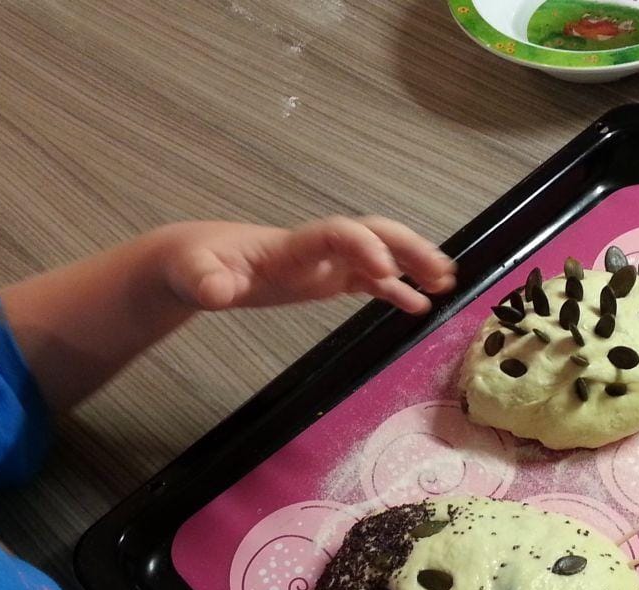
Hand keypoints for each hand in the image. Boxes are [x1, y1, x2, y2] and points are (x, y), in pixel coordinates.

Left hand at [161, 216, 456, 314]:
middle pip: (371, 234)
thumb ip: (205, 281)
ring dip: (411, 264)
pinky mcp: (323, 279)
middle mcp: (315, 248)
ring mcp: (323, 263)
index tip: (383, 271)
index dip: (361, 246)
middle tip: (440, 272)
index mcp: (290, 245)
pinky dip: (394, 289)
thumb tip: (215, 290)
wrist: (194, 260)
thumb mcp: (193, 275)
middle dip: (406, 248)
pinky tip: (418, 306)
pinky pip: (367, 281)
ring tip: (446, 284)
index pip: (335, 233)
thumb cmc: (195, 263)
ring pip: (378, 253)